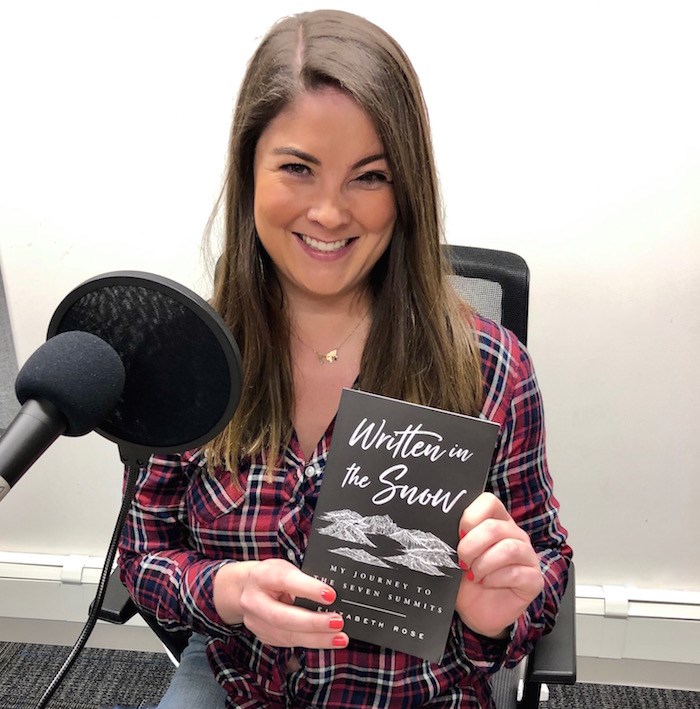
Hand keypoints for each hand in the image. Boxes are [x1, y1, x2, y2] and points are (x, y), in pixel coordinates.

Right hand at [213, 558, 347, 648]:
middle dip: (313, 622)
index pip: (286, 581)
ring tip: (340, 637)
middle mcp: (254, 600)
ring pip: (287, 635)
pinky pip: (289, 642)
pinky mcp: (263, 636)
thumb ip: (302, 579)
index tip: (331, 595)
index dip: (308, 588)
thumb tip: (331, 594)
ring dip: (317, 639)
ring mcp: (256, 622)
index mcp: (262, 576)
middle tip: (337, 622)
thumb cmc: (270, 576)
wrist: (242, 589)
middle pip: (283, 616)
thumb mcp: (284, 568)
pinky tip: (327, 640)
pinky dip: (311, 642)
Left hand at [455, 492, 542, 638]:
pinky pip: (516, 573)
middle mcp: (515, 534)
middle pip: (494, 527)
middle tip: (462, 561)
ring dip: (483, 564)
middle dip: (470, 546)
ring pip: (508, 548)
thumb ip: (454, 537)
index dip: (470, 517)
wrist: (474, 610)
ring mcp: (527, 556)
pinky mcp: (533, 579)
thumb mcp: (456, 553)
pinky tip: (486, 584)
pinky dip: (494, 580)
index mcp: (496, 520)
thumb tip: (442, 527)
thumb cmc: (465, 579)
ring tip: (473, 575)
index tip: (458, 534)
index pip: (489, 502)